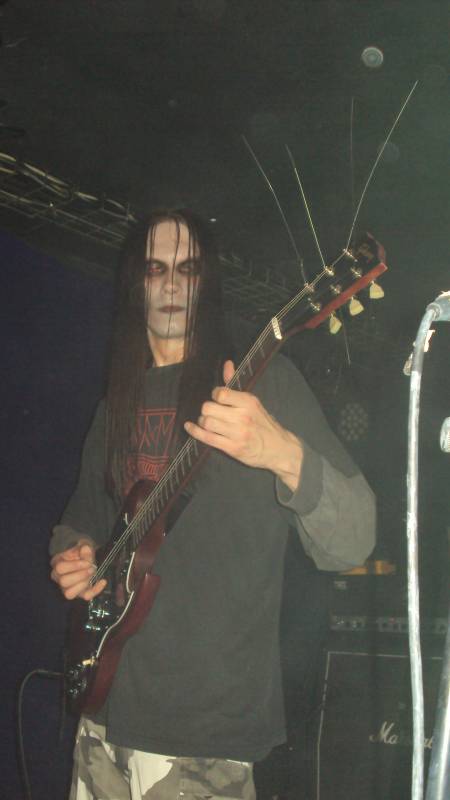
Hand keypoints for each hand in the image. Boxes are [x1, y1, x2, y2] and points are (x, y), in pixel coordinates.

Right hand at [50, 539, 106, 600]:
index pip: (60, 568)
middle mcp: (59, 578)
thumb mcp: (83, 546)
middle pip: (63, 582)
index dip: (75, 566)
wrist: (85, 558)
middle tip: (92, 568)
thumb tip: (85, 549)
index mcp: (57, 564)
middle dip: (80, 575)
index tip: (87, 562)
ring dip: (83, 584)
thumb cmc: (81, 552)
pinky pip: (85, 597)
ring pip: (69, 593)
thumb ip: (84, 548)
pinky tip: (103, 581)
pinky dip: (95, 590)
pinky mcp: (79, 594)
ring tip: (92, 574)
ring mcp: (67, 588)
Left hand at [184, 360, 303, 491]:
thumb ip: (234, 383)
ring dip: (203, 422)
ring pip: (206, 423)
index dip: (214, 395)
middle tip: (210, 412)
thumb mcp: (251, 401)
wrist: (277, 448)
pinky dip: (195, 432)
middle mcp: (243, 417)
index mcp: (248, 402)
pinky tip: (190, 427)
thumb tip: (227, 363)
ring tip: (207, 422)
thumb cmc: (262, 423)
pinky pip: (207, 438)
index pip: (221, 393)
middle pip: (208, 408)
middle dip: (205, 410)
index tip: (217, 399)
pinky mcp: (232, 448)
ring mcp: (237, 433)